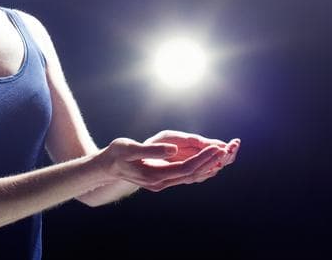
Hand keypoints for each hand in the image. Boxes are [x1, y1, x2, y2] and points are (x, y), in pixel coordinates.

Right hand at [96, 137, 227, 191]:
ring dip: (206, 166)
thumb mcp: (131, 148)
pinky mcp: (161, 179)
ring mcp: (161, 183)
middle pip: (191, 174)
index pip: (185, 169)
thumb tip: (173, 150)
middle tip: (225, 149)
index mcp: (155, 175)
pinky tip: (205, 162)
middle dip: (209, 161)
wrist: (106, 168)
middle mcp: (161, 183)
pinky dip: (196, 169)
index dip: (202, 158)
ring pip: (189, 177)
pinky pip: (183, 176)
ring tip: (221, 155)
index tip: (215, 148)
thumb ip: (153, 150)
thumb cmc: (116, 155)